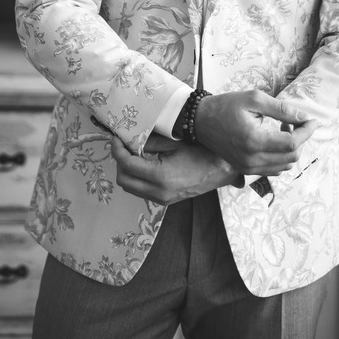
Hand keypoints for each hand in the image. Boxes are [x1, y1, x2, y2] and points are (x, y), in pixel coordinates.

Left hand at [111, 136, 240, 204]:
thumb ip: (149, 143)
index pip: (127, 164)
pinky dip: (137, 177)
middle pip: (123, 180)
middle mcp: (158, 192)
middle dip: (119, 161)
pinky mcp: (165, 201)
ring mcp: (161, 199)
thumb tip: (129, 139)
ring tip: (134, 152)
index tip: (116, 137)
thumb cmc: (201, 153)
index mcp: (159, 177)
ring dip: (127, 170)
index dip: (117, 149)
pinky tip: (145, 163)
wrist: (222, 170)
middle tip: (123, 144)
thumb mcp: (173, 143)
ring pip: (130, 187)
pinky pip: (141, 190)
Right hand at [195, 90, 318, 175]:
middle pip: (291, 157)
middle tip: (295, 122)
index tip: (312, 120)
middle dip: (301, 140)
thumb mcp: (254, 99)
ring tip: (284, 129)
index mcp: (254, 141)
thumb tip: (303, 117)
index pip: (292, 144)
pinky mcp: (245, 170)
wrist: (200, 120)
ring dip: (291, 149)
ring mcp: (248, 168)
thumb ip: (281, 109)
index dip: (307, 132)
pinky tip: (275, 140)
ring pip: (284, 166)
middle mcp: (252, 159)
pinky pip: (273, 169)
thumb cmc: (226, 106)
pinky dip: (281, 157)